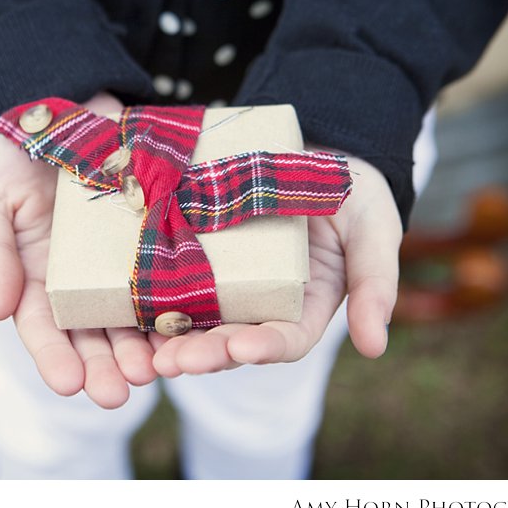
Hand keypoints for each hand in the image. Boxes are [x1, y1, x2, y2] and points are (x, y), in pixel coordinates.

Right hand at [0, 93, 157, 407]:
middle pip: (92, 334)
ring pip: (133, 315)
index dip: (54, 358)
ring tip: (155, 372)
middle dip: (104, 367)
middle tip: (118, 395)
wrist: (61, 106)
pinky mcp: (155, 237)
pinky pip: (169, 276)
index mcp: (33, 278)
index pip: (41, 328)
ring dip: (143, 348)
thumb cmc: (10, 157)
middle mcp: (78, 280)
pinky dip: (177, 304)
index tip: (69, 384)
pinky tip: (189, 328)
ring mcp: (119, 261)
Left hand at [151, 153, 401, 375]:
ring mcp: (227, 281)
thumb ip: (375, 284)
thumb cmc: (352, 190)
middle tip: (175, 362)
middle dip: (206, 354)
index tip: (243, 347)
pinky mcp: (198, 254)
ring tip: (151, 352)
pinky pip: (174, 279)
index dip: (265, 347)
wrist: (314, 145)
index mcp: (305, 306)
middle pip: (232, 340)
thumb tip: (375, 347)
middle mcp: (261, 303)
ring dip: (173, 339)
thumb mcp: (375, 229)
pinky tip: (132, 304)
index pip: (287, 339)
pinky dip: (155, 298)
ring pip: (197, 320)